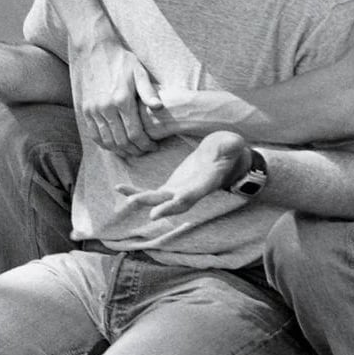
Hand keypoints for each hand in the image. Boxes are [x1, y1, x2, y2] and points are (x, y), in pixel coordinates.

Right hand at [70, 34, 161, 156]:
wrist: (94, 48)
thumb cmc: (121, 59)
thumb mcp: (139, 71)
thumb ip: (148, 91)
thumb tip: (158, 107)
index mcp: (122, 99)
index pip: (135, 133)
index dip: (145, 144)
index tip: (153, 146)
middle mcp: (106, 108)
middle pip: (121, 141)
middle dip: (135, 150)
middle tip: (144, 151)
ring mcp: (93, 110)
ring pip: (107, 141)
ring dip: (120, 150)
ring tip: (131, 150)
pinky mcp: (84, 110)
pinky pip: (94, 134)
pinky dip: (104, 144)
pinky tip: (115, 145)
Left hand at [116, 131, 250, 220]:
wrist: (222, 160)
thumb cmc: (227, 150)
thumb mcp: (231, 144)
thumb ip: (231, 144)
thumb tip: (233, 143)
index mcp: (205, 183)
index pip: (190, 196)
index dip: (175, 203)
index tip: (158, 211)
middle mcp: (190, 192)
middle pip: (172, 203)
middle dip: (157, 205)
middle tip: (137, 204)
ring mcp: (179, 191)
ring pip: (158, 199)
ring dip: (141, 199)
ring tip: (124, 195)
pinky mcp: (170, 187)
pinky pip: (151, 193)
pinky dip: (136, 192)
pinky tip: (120, 188)